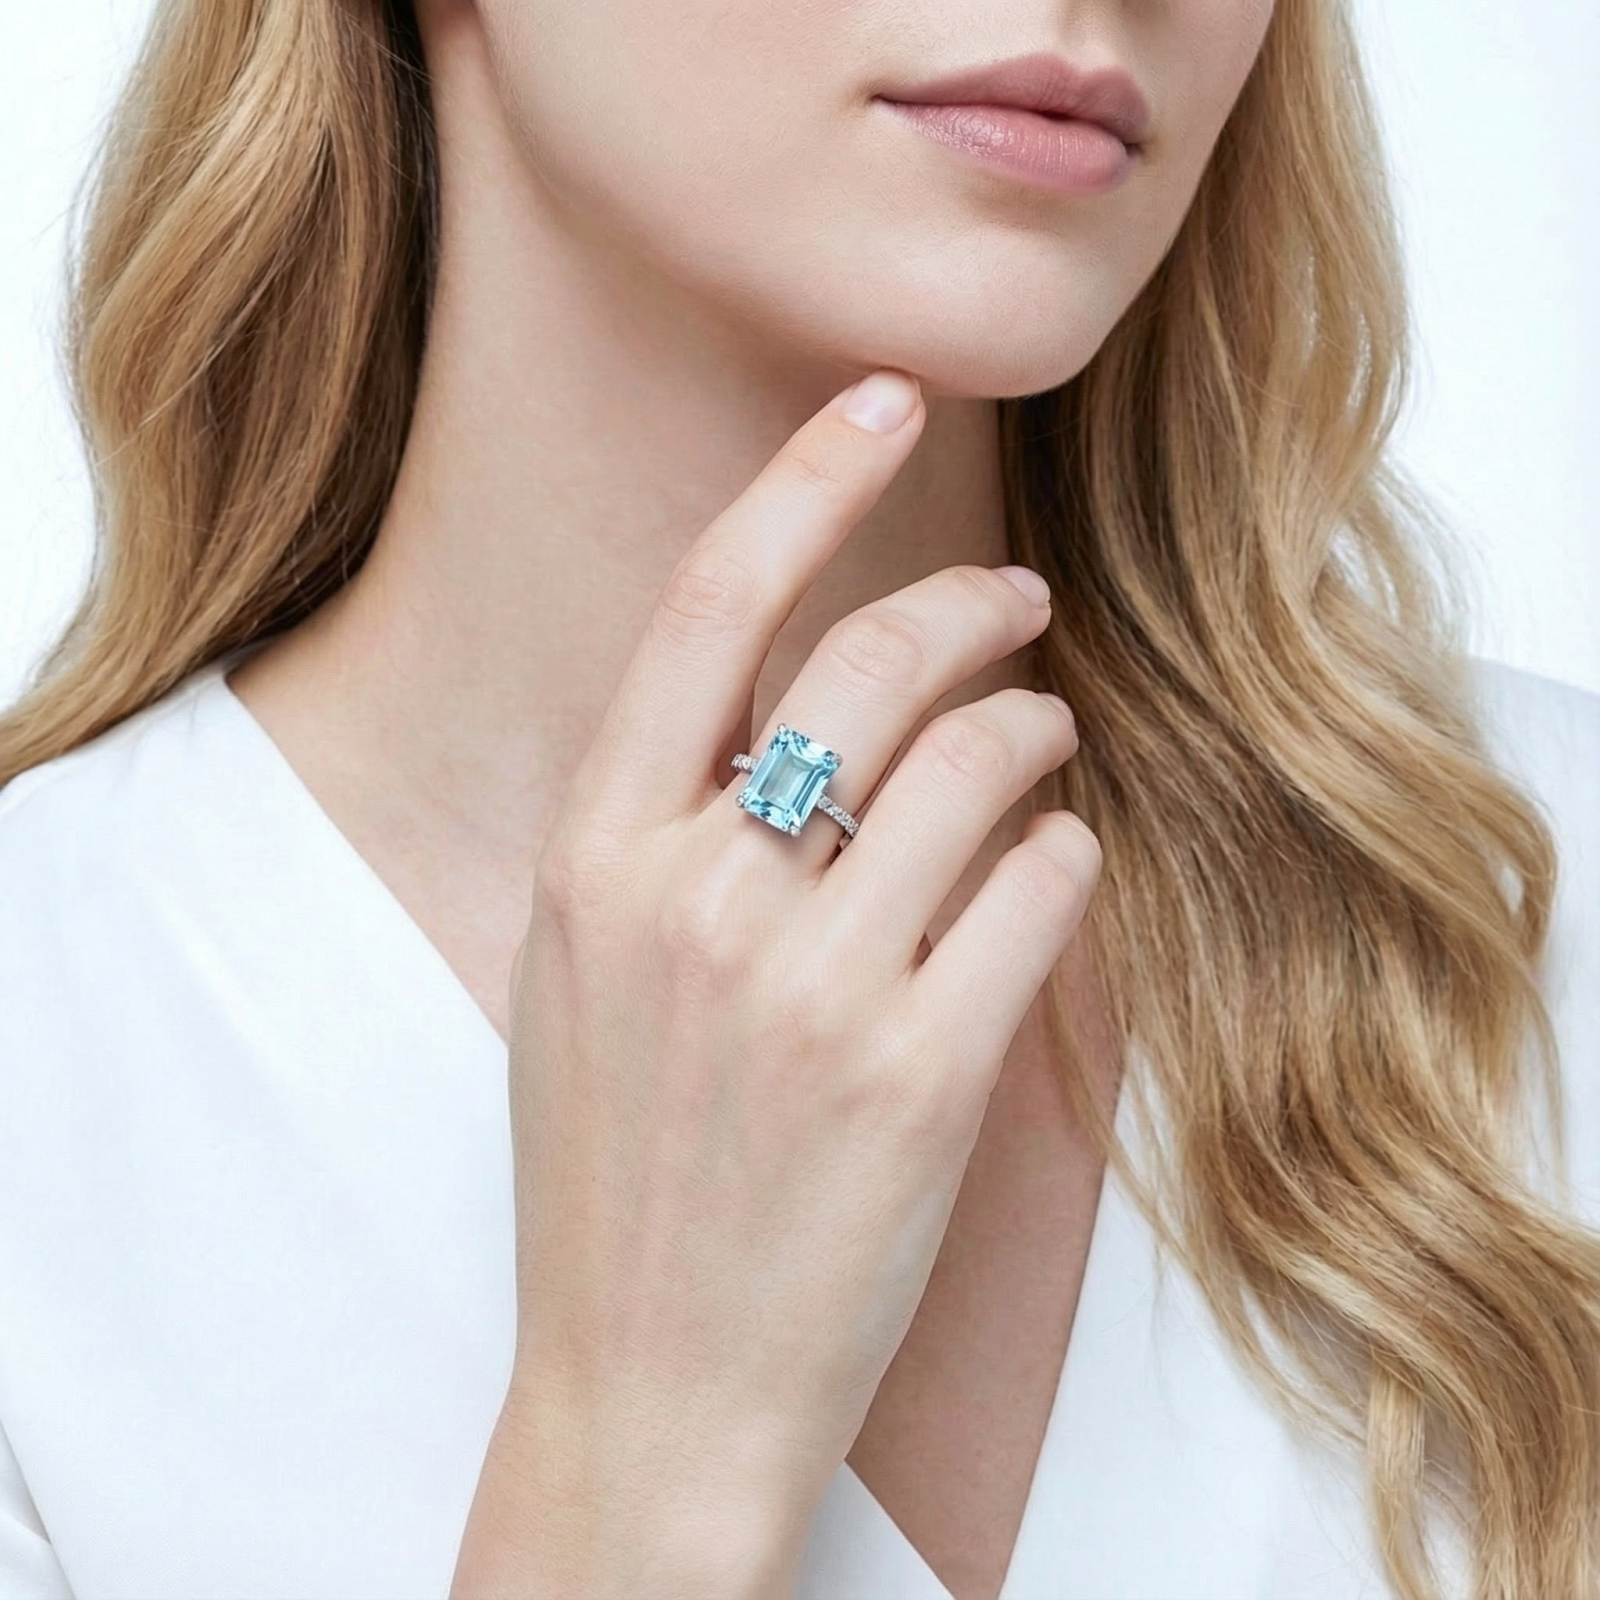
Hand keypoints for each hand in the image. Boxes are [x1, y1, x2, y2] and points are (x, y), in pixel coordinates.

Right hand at [459, 370, 1100, 1596]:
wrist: (652, 1378)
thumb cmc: (615, 1170)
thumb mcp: (581, 969)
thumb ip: (658, 827)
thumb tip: (789, 695)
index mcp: (594, 857)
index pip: (710, 607)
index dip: (805, 479)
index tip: (880, 401)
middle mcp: (698, 900)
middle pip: (872, 664)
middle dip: (971, 604)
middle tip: (1017, 600)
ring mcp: (812, 989)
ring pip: (982, 765)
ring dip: (1036, 725)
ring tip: (1046, 738)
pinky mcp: (921, 1073)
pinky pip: (1044, 887)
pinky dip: (1066, 853)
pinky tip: (1051, 869)